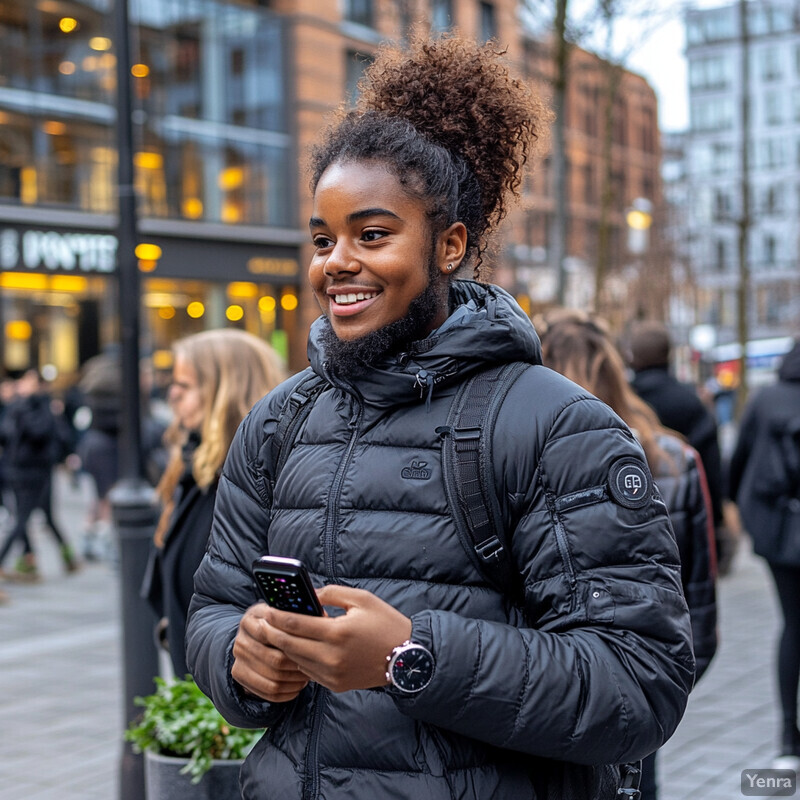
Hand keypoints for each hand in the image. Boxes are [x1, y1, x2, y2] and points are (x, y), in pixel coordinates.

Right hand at [232, 603, 310, 702]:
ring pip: (272, 678)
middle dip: (297, 664)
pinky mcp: (240, 676)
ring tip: (308, 675)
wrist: (255, 637)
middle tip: (315, 664)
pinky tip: (299, 686)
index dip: (294, 642)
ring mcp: (238, 660)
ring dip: (294, 680)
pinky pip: (267, 692)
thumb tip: (324, 618)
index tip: (312, 644)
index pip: (271, 633)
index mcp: (251, 619)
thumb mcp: (284, 613)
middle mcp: (240, 640)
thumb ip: (300, 614)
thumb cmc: (278, 623)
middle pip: (273, 659)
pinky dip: (287, 692)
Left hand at [260, 585, 411, 692]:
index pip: (295, 624)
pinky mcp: (335, 685)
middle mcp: (331, 657)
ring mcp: (332, 674)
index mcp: (337, 633)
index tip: (267, 609)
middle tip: (262, 623)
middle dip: (272, 633)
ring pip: (296, 660)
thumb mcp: (361, 599)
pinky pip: (308, 671)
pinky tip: (298, 648)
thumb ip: (331, 593)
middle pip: (289, 645)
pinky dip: (300, 659)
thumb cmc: (385, 623)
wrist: (406, 658)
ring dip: (284, 647)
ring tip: (277, 634)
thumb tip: (308, 595)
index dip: (277, 616)